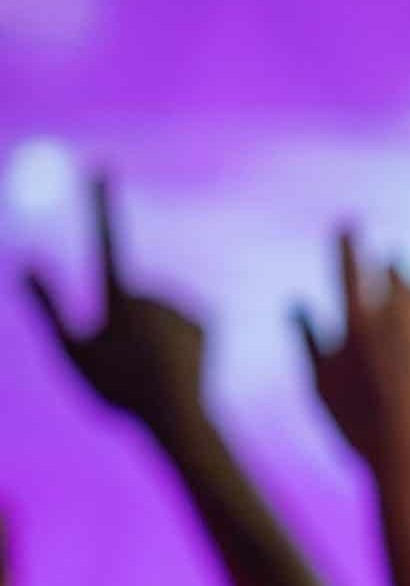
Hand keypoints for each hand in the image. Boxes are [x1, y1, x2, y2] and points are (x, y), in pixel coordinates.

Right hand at [23, 174, 207, 432]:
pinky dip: (177, 335)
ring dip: (153, 331)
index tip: (100, 167)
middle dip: (125, 323)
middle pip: (130, 297)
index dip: (100, 204)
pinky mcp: (208, 316)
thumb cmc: (116, 391)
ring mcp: (184, 304)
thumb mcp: (71, 352)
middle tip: (128, 363)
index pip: (105, 239)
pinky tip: (179, 360)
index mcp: (119, 300)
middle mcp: (155, 294)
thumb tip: (25, 261)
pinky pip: (181, 318)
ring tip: (153, 365)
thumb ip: (46, 305)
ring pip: (157, 309)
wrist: (177, 418)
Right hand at [298, 229, 409, 464]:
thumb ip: (307, 339)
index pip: (350, 265)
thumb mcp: (320, 383)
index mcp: (356, 319)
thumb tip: (295, 304)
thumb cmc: (356, 425)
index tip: (350, 224)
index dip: (349, 241)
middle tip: (393, 263)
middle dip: (394, 268)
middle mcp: (396, 313)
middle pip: (397, 271)